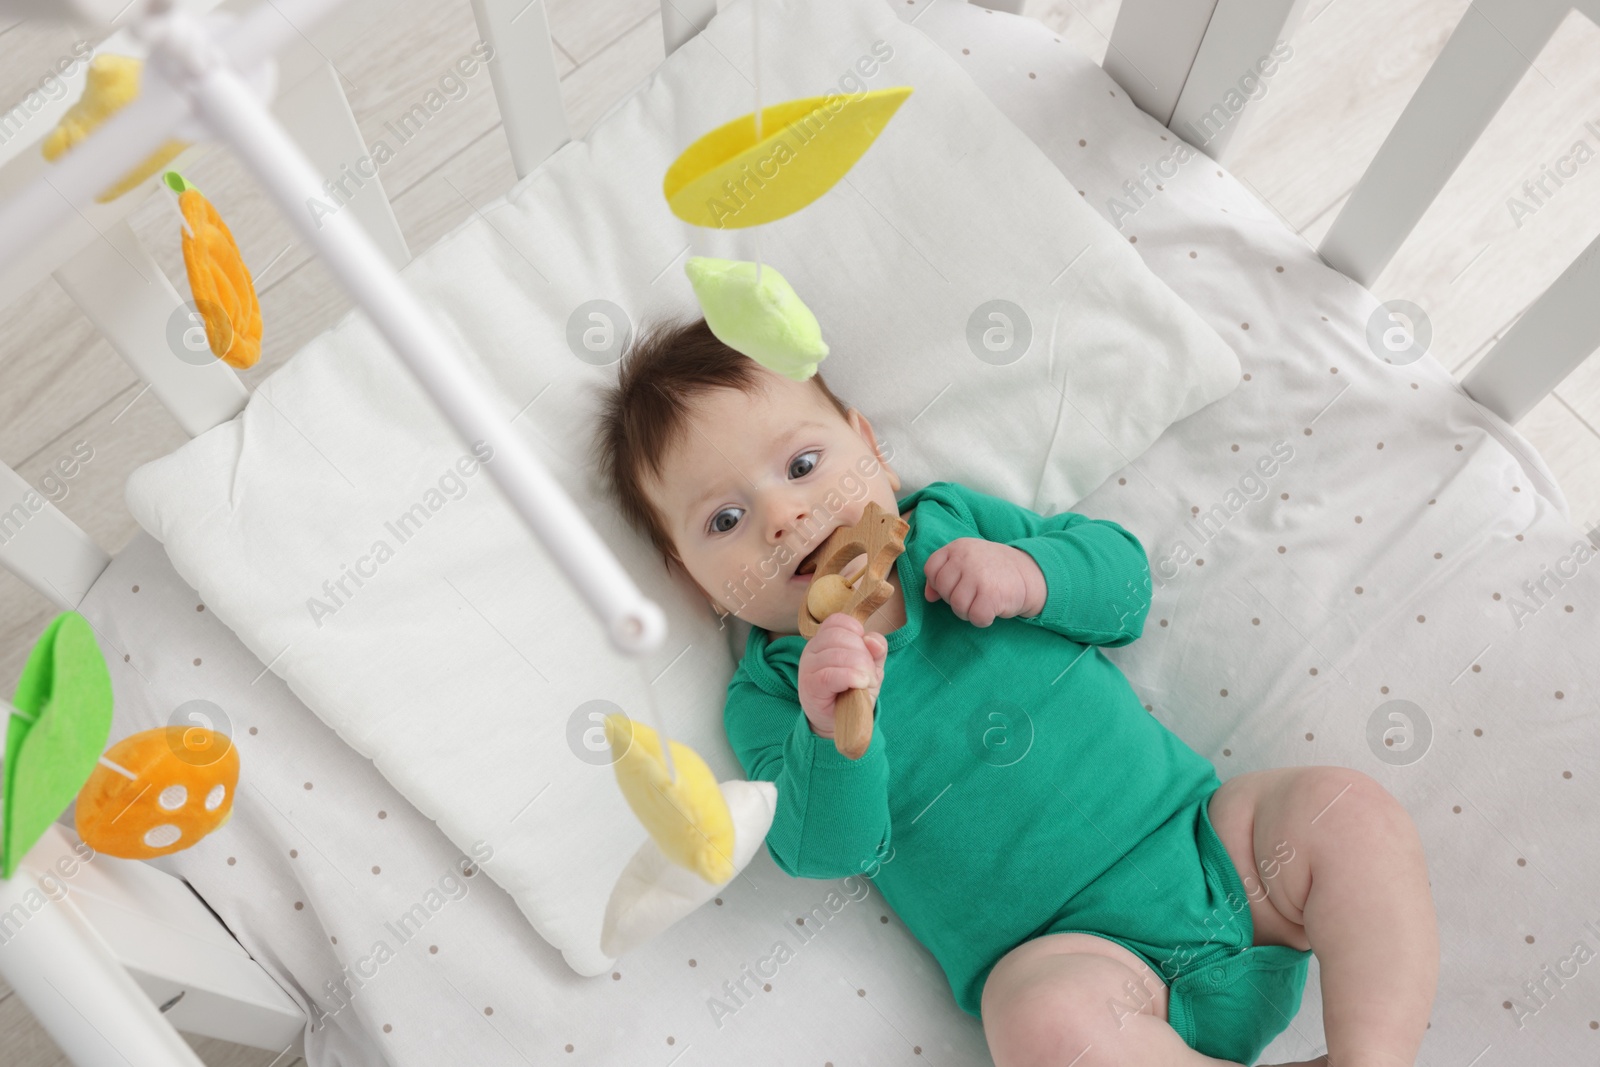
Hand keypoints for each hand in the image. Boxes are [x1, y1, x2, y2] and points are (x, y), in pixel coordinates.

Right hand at [797, 614, 887, 737]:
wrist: (841, 722)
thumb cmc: (853, 691)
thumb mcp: (869, 667)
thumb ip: (875, 650)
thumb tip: (872, 639)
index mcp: (824, 640)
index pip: (838, 621)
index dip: (857, 633)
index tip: (865, 652)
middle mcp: (812, 650)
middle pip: (841, 637)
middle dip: (864, 655)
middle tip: (869, 676)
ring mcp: (808, 667)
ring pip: (838, 655)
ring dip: (861, 669)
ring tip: (865, 684)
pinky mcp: (810, 686)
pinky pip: (830, 674)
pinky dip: (850, 677)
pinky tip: (860, 684)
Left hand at [923, 538, 1046, 626]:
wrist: (1031, 573)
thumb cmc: (994, 570)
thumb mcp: (967, 563)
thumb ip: (944, 575)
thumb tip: (928, 597)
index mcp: (958, 547)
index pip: (931, 569)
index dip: (938, 583)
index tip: (956, 585)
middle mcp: (966, 558)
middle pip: (943, 589)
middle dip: (955, 599)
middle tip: (973, 595)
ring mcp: (978, 575)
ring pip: (956, 606)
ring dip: (969, 611)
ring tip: (982, 602)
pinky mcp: (991, 594)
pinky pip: (975, 617)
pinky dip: (983, 619)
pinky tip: (992, 609)